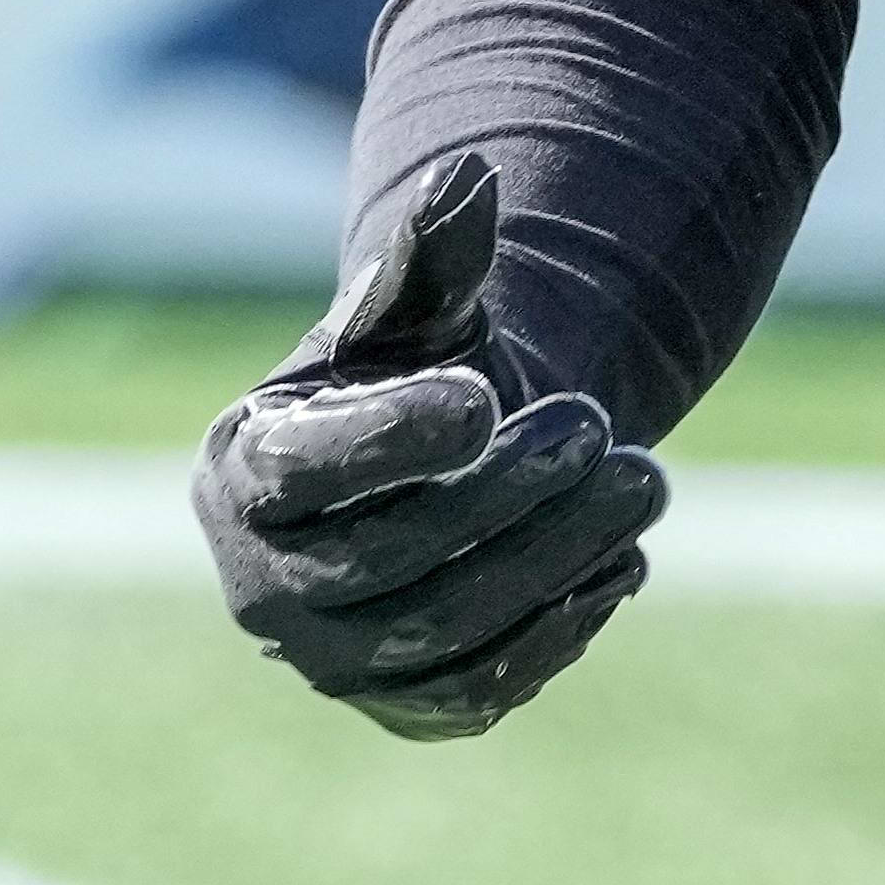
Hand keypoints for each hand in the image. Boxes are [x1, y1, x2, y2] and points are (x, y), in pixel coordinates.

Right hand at [191, 154, 663, 740]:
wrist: (443, 470)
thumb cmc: (417, 372)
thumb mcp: (422, 311)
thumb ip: (433, 256)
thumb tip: (468, 177)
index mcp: (241, 471)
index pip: (302, 469)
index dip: (391, 438)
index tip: (485, 396)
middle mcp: (260, 585)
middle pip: (390, 559)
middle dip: (509, 495)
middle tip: (602, 427)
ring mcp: (329, 662)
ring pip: (445, 632)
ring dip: (556, 561)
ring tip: (643, 484)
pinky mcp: (404, 707)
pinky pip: (479, 690)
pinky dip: (558, 632)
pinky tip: (624, 564)